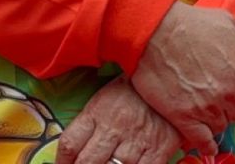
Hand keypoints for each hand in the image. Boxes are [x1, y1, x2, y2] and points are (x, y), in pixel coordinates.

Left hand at [55, 76, 179, 163]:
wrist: (172, 79)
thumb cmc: (134, 92)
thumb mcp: (105, 99)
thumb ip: (87, 125)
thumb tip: (70, 154)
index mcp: (98, 112)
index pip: (69, 144)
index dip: (62, 163)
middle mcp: (115, 127)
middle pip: (86, 163)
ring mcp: (137, 140)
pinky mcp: (159, 149)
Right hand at [130, 2, 234, 156]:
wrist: (156, 31)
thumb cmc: (189, 25)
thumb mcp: (229, 24)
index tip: (234, 89)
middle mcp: (230, 91)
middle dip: (229, 105)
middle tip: (216, 96)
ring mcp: (208, 107)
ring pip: (221, 125)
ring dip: (215, 119)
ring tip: (205, 110)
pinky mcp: (185, 117)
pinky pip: (202, 140)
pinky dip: (205, 144)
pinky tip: (206, 143)